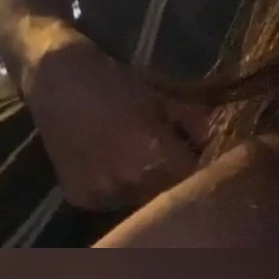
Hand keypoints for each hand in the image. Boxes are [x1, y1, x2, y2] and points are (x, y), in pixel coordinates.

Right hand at [22, 33, 200, 211]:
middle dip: (179, 180)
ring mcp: (101, 193)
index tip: (209, 159)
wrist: (54, 77)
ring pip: (141, 201)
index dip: (206, 169)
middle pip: (169, 194)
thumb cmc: (113, 80)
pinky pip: (113, 202)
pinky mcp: (80, 197)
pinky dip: (119, 189)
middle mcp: (128, 182)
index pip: (196, 179)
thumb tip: (223, 141)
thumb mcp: (163, 95)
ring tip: (144, 161)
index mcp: (153, 156)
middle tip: (178, 160)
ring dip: (149, 187)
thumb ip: (197, 123)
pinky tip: (115, 166)